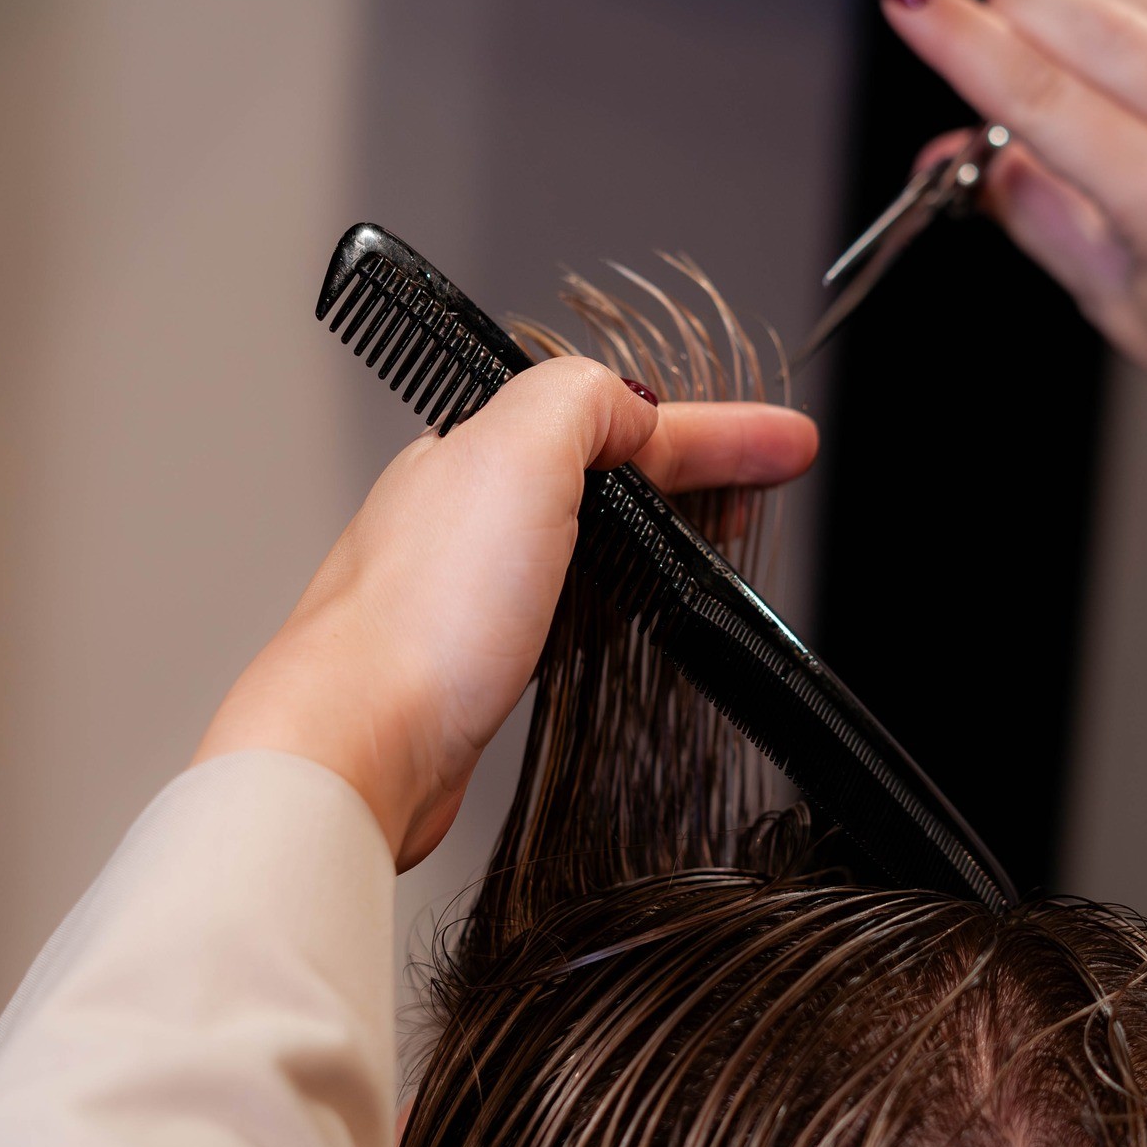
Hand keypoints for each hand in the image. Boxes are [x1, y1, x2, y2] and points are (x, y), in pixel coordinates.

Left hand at [195, 360, 816, 867]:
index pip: (619, 420)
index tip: (786, 442)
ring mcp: (469, 590)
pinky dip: (618, 597)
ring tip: (724, 542)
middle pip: (606, 474)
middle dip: (695, 473)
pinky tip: (633, 616)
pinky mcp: (475, 662)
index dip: (715, 430)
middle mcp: (466, 514)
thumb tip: (630, 410)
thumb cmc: (421, 617)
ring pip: (587, 540)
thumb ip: (582, 401)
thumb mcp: (519, 451)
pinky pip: (566, 606)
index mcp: (475, 451)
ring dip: (660, 533)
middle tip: (766, 489)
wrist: (360, 744)